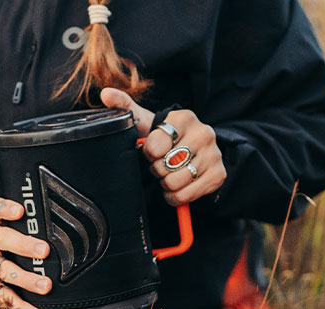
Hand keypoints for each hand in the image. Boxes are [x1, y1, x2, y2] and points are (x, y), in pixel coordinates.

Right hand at [0, 197, 51, 308]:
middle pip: (0, 239)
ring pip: (2, 271)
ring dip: (25, 279)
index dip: (5, 209)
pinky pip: (2, 297)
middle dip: (23, 245)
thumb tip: (66, 222)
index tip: (20, 211)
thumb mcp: (11, 225)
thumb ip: (30, 222)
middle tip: (44, 251)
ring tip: (45, 286)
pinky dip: (20, 307)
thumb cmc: (6, 237)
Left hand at [101, 88, 226, 205]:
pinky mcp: (219, 175)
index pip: (155, 146)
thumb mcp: (149, 122)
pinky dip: (176, 197)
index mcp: (185, 118)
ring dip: (166, 185)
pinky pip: (187, 195)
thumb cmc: (169, 137)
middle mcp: (204, 133)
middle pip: (164, 166)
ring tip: (169, 176)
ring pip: (175, 182)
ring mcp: (214, 155)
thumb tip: (105, 94)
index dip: (148, 154)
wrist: (198, 150)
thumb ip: (127, 108)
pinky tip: (177, 188)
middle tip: (162, 165)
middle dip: (157, 170)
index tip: (152, 151)